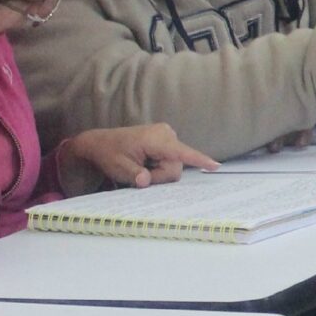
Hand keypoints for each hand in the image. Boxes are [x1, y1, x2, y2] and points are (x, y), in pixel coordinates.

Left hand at [58, 123, 217, 193]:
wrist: (100, 143)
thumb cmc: (109, 154)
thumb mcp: (118, 168)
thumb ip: (134, 175)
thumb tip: (145, 181)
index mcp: (155, 138)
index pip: (180, 152)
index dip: (198, 160)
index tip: (215, 166)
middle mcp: (166, 133)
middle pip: (176, 167)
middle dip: (159, 177)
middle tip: (139, 175)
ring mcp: (168, 135)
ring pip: (174, 166)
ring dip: (158, 173)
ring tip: (140, 167)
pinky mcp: (167, 140)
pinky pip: (171, 160)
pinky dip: (159, 166)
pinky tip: (146, 163)